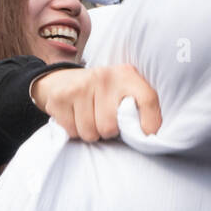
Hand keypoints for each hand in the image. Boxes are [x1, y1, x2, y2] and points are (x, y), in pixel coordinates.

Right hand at [30, 65, 161, 141]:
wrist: (62, 79)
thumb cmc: (103, 92)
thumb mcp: (126, 91)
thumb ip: (142, 108)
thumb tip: (149, 135)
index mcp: (127, 75)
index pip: (147, 100)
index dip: (150, 123)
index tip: (145, 134)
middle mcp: (104, 77)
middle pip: (110, 127)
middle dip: (108, 132)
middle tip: (105, 121)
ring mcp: (80, 86)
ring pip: (90, 132)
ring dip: (91, 133)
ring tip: (90, 119)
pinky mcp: (60, 97)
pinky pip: (72, 131)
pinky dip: (74, 131)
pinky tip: (76, 117)